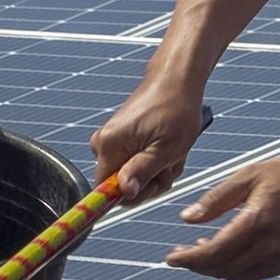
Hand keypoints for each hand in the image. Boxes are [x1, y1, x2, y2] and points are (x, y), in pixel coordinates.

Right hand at [93, 64, 213, 194]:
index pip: (105, 190)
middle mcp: (103, 144)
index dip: (130, 196)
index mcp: (109, 145)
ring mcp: (111, 142)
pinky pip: (136, 165)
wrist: (176, 83)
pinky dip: (155, 162)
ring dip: (157, 172)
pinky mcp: (121, 141)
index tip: (151, 187)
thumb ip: (142, 172)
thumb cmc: (176, 110)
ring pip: (134, 177)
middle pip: (122, 186)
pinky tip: (166, 149)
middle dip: (151, 182)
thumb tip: (124, 192)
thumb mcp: (166, 149)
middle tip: (170, 163)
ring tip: (171, 152)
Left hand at [166, 148, 279, 279]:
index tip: (170, 258)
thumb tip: (187, 218)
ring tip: (203, 250)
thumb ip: (217, 198)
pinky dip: (236, 269)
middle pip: (221, 268)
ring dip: (215, 268)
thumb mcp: (252, 175)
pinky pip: (255, 274)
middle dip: (197, 264)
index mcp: (257, 222)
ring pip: (237, 275)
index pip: (213, 252)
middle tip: (181, 253)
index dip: (187, 259)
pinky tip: (230, 253)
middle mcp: (270, 246)